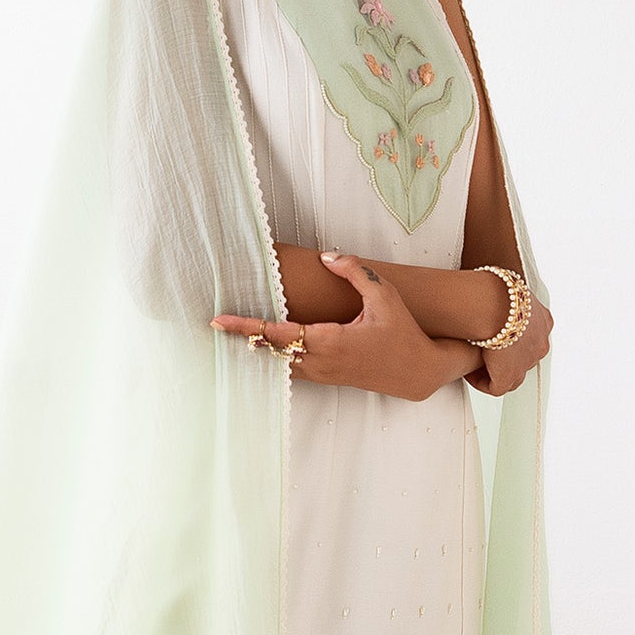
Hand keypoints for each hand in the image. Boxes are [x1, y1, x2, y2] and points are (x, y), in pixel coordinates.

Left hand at [213, 254, 467, 402]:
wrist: (419, 372)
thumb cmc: (403, 332)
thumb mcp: (385, 296)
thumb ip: (355, 272)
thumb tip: (327, 256)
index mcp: (330, 341)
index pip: (278, 333)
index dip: (247, 326)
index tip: (220, 320)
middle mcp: (321, 361)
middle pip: (270, 350)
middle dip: (243, 337)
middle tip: (215, 322)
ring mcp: (322, 374)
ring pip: (278, 362)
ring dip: (257, 346)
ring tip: (233, 330)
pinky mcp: (327, 378)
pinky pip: (292, 368)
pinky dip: (274, 355)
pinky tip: (263, 344)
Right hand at [467, 295, 552, 395]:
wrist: (493, 304)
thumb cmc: (496, 290)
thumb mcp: (508, 289)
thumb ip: (506, 297)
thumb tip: (492, 291)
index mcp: (542, 320)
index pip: (530, 336)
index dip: (511, 338)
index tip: (493, 333)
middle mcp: (540, 344)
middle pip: (522, 357)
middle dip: (504, 355)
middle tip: (483, 350)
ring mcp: (527, 362)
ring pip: (511, 375)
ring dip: (493, 370)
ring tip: (474, 362)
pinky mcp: (509, 376)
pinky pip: (495, 387)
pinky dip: (480, 380)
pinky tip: (468, 371)